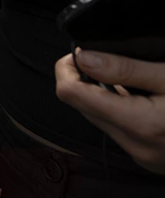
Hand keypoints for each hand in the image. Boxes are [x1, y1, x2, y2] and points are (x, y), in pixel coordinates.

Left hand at [55, 50, 164, 174]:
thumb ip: (125, 69)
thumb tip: (82, 58)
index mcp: (140, 124)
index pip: (71, 95)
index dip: (66, 69)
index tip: (77, 54)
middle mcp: (136, 147)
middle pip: (82, 108)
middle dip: (86, 82)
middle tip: (104, 61)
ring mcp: (142, 156)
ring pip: (99, 120)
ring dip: (104, 98)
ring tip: (130, 80)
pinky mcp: (147, 159)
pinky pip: (118, 131)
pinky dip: (121, 111)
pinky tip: (141, 99)